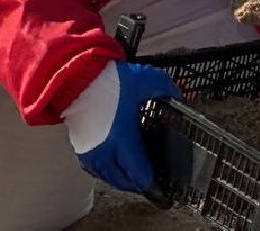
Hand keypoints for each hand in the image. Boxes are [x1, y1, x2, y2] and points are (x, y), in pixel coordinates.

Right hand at [63, 60, 180, 191]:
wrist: (80, 77)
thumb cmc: (112, 80)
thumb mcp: (148, 80)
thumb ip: (168, 91)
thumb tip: (180, 99)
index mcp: (122, 140)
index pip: (137, 173)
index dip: (149, 179)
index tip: (158, 178)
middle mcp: (105, 152)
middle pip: (122, 181)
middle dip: (136, 182)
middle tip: (148, 178)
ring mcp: (90, 152)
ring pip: (108, 178)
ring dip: (121, 179)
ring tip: (133, 174)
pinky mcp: (79, 148)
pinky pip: (95, 170)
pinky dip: (106, 172)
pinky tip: (114, 166)